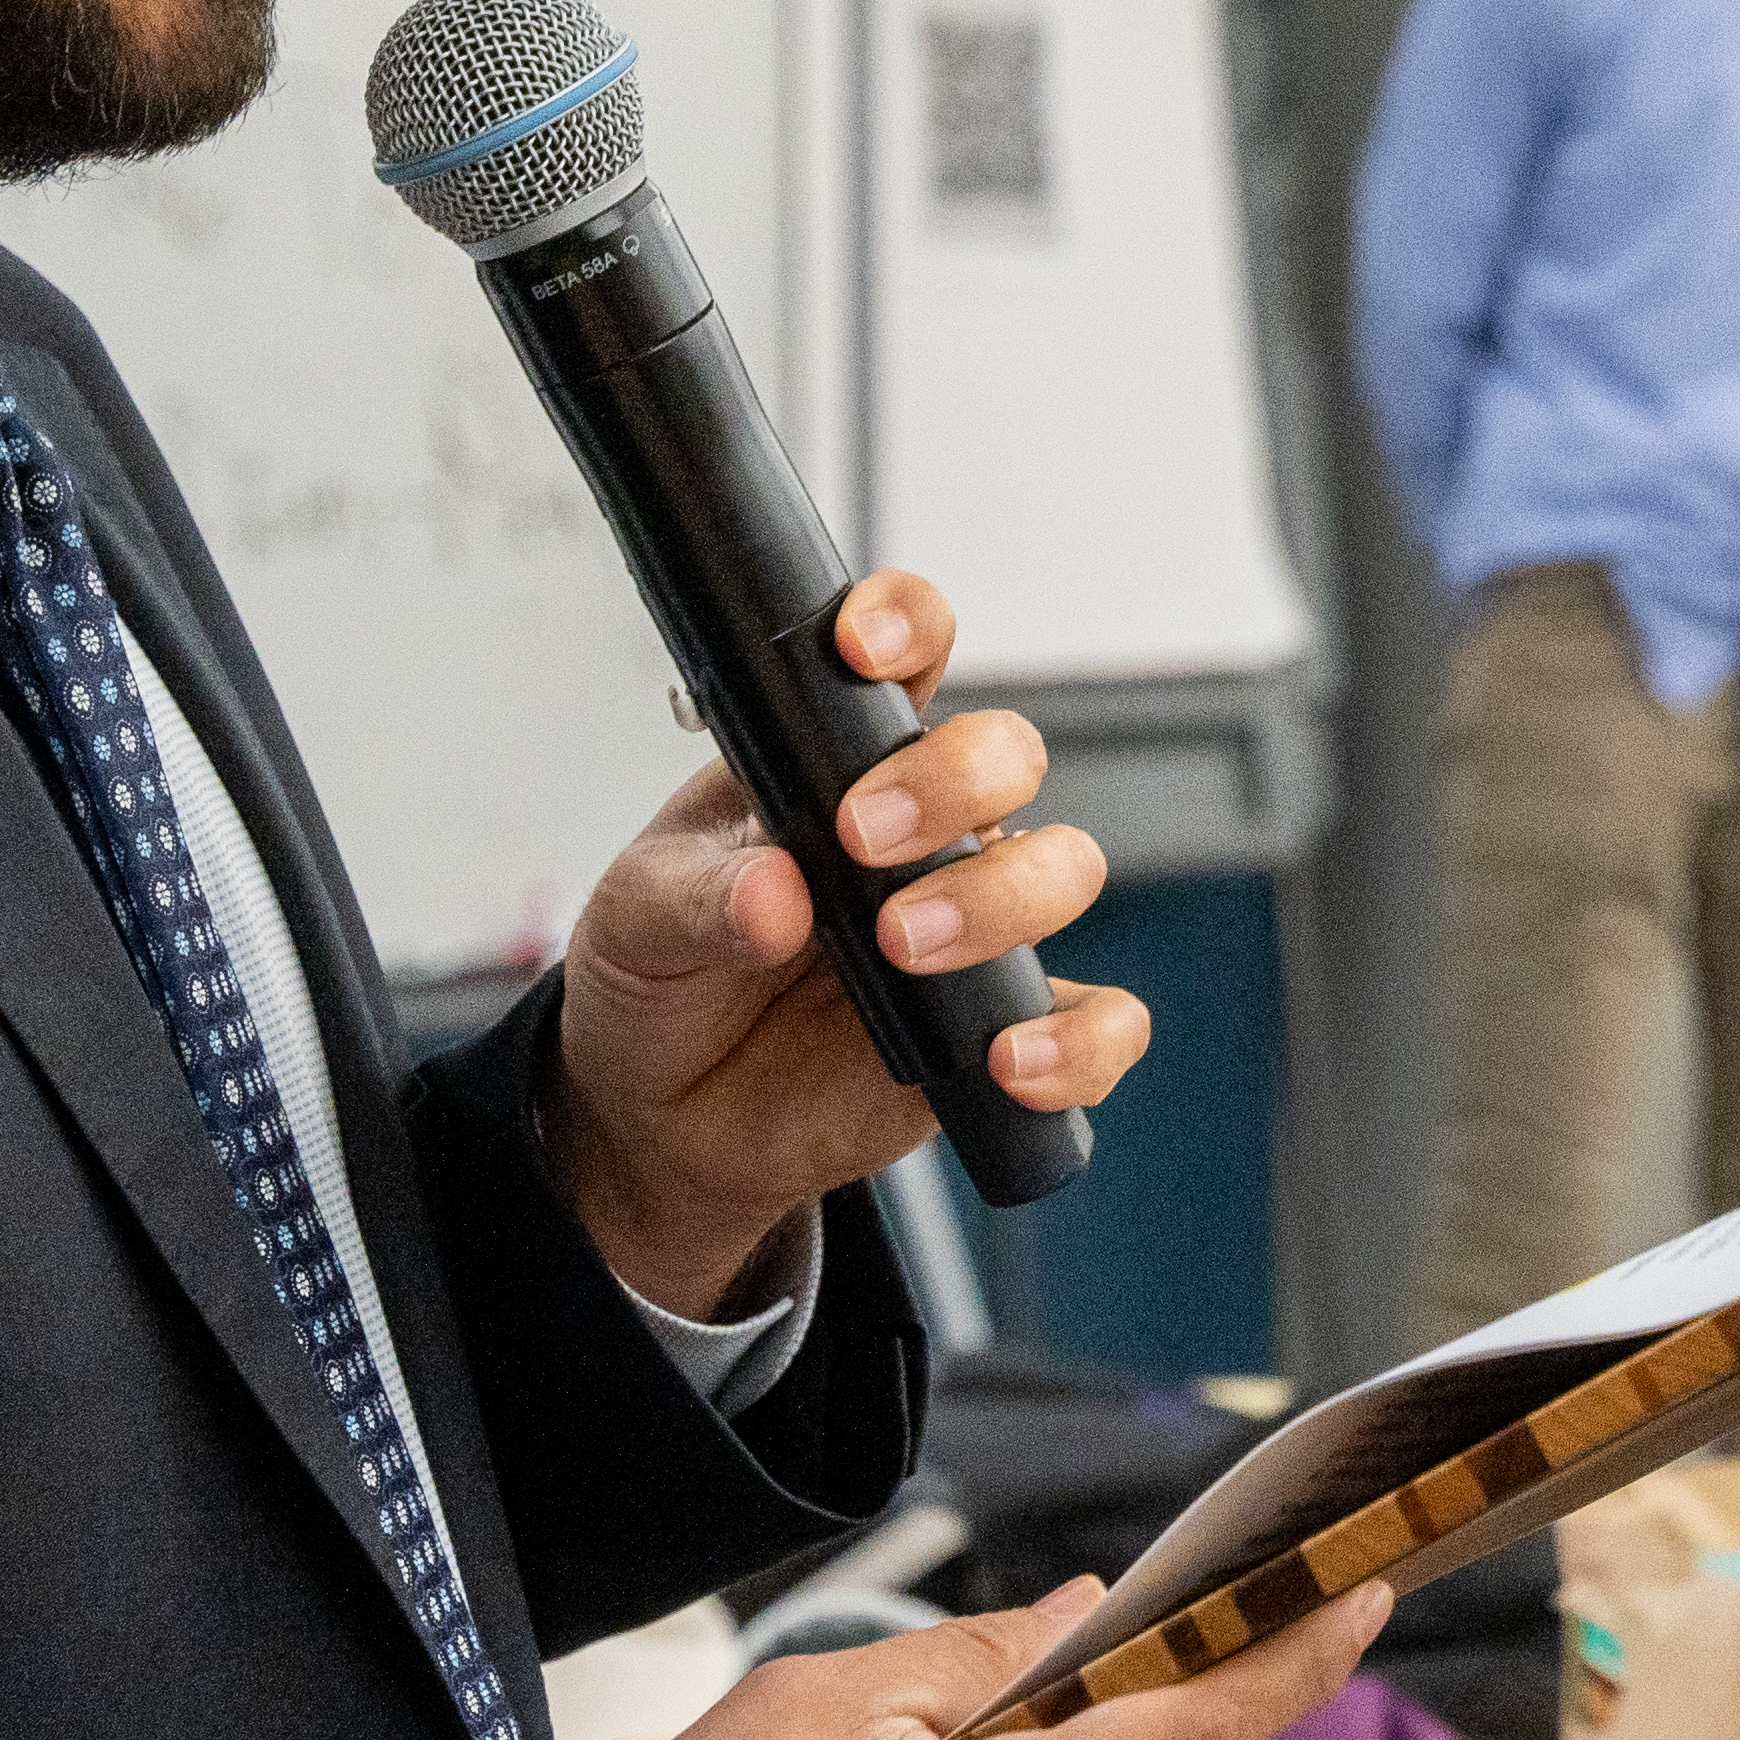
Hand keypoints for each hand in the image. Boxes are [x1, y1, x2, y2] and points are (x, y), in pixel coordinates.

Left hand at [539, 572, 1152, 1306]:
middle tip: (862, 839)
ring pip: (1064, 868)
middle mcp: (926, 833)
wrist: (669, 1116)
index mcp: (839, 765)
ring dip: (1001, 898)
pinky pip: (1099, 1024)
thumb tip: (774, 897)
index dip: (905, 623)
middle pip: (1007, 755)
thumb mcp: (640, 921)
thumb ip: (698, 898)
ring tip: (904, 946)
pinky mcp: (1004, 1029)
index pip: (907, 654)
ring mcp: (977, 929)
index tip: (862, 648)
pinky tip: (1006, 1061)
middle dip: (954, 781)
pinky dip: (1077, 1041)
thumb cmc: (666, 983)